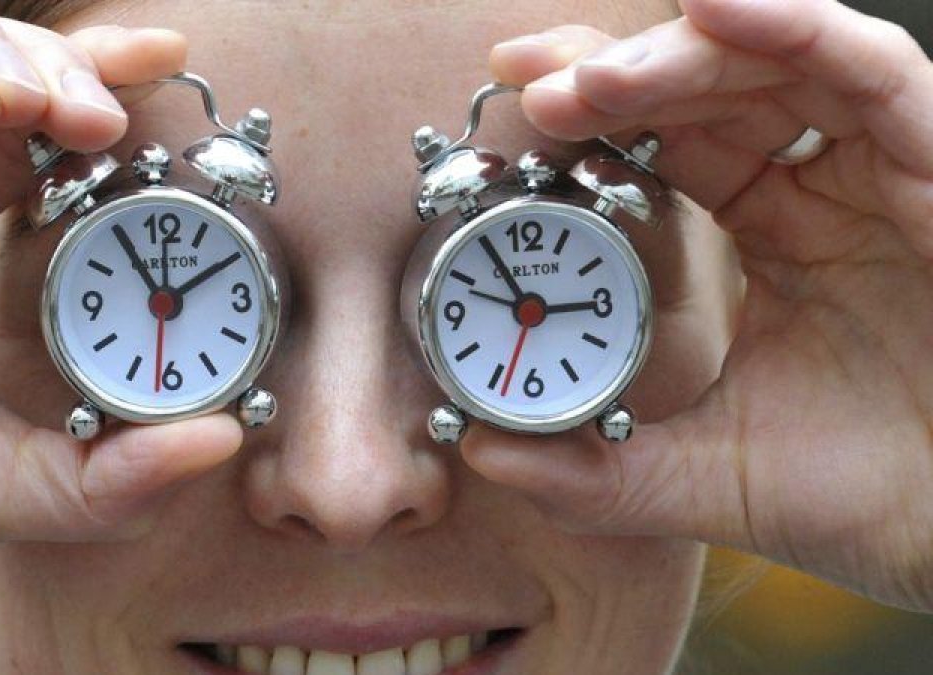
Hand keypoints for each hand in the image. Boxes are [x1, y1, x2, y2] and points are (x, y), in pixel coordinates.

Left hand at [467, 0, 932, 611]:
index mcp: (778, 236)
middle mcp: (830, 189)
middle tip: (527, 79)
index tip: (517, 110)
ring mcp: (890, 170)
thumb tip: (482, 452)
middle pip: (717, 89)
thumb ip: (600, 470)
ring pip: (783, 65)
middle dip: (617, 74)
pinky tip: (718, 11)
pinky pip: (876, 74)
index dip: (598, 121)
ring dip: (681, 54)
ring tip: (589, 75)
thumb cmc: (877, 499)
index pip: (677, 146)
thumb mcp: (714, 477)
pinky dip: (797, 32)